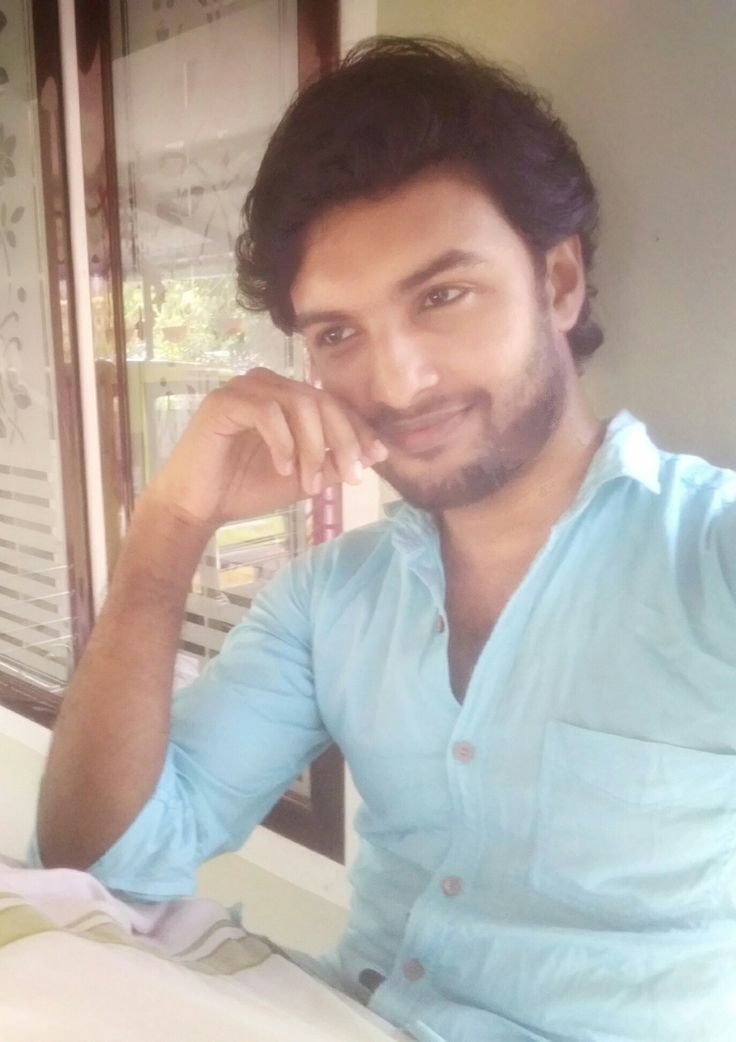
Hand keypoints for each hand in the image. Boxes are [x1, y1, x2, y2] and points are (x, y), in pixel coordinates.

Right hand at [144, 368, 387, 530]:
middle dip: (343, 439)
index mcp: (286, 395)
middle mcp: (267, 384)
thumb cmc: (246, 488)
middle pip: (321, 400)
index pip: (332, 403)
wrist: (198, 506)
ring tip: (309, 483)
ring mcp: (243, 389)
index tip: (375, 458)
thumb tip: (376, 453)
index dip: (358, 429)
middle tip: (350, 476)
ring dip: (313, 447)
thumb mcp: (303, 477)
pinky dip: (282, 442)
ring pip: (298, 403)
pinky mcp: (223, 402)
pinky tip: (283, 468)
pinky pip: (267, 412)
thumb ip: (333, 462)